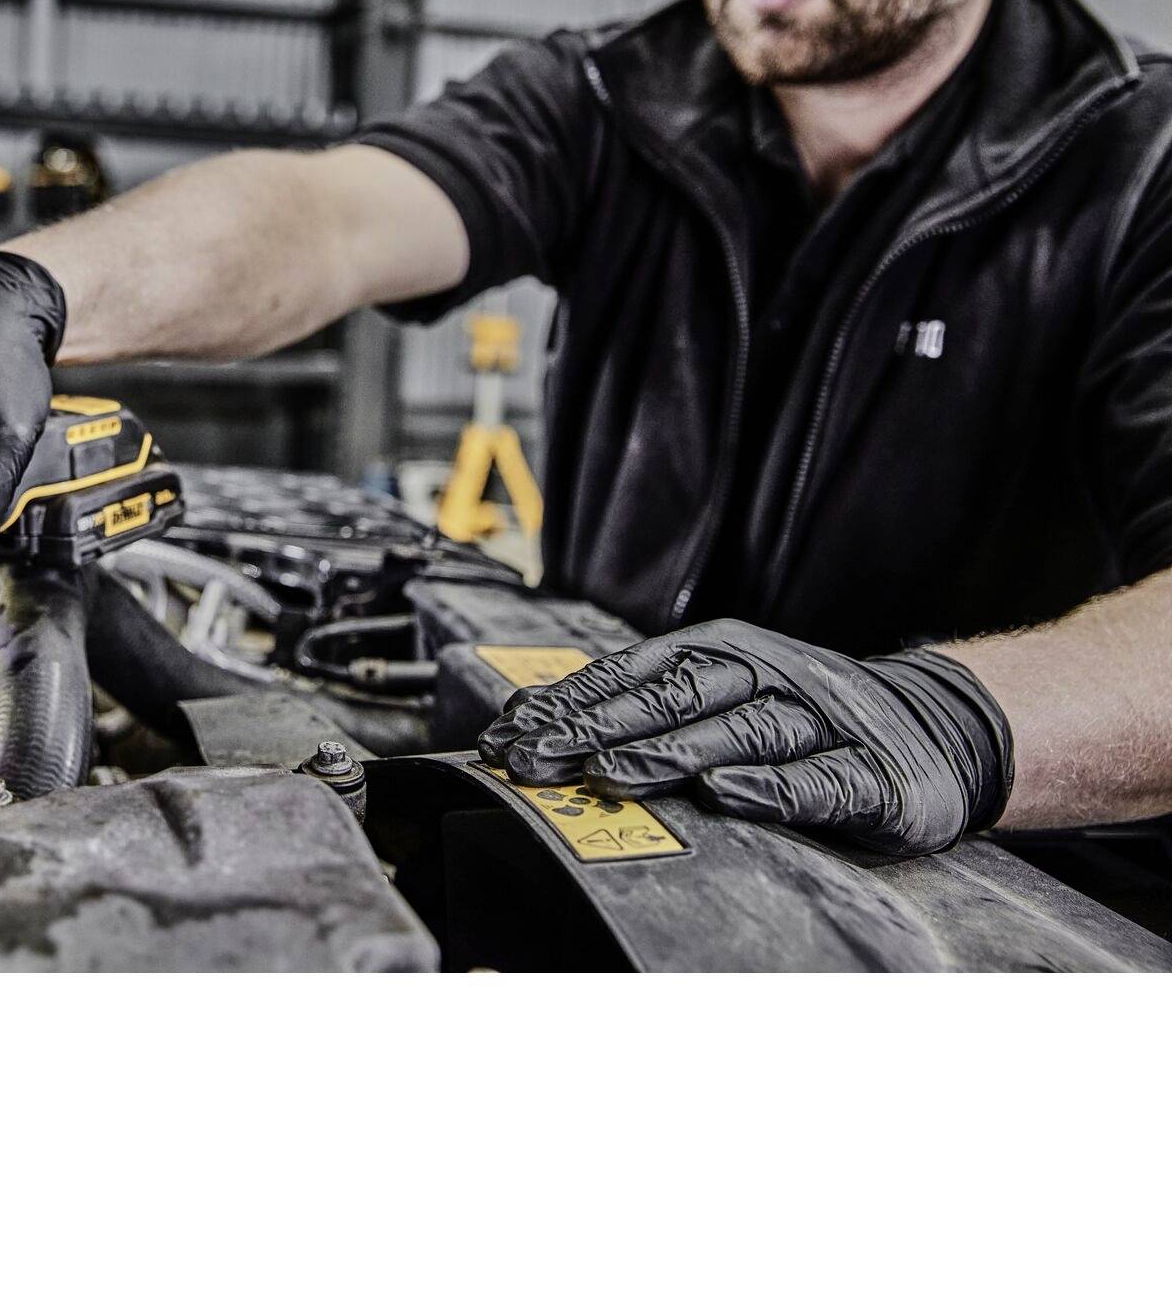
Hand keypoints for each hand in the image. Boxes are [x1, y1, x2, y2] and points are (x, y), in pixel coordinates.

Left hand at [477, 620, 1013, 856]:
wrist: (936, 725)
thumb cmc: (803, 715)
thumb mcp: (723, 697)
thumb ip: (644, 705)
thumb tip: (538, 718)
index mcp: (723, 653)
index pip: (632, 673)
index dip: (570, 702)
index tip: (511, 732)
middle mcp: (766, 676)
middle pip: (674, 697)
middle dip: (598, 727)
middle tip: (540, 757)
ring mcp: (820, 722)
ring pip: (738, 732)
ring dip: (672, 752)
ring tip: (616, 772)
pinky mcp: (872, 776)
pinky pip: (820, 780)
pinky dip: (774, 788)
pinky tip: (728, 794)